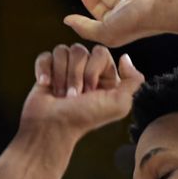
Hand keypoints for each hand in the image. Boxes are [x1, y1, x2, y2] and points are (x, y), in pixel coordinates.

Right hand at [20, 43, 143, 136]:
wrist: (51, 128)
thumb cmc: (84, 118)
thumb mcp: (119, 104)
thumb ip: (134, 80)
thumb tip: (125, 57)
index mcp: (104, 77)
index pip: (100, 53)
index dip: (92, 70)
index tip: (89, 92)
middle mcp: (85, 71)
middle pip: (79, 50)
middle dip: (74, 75)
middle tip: (72, 97)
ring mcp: (65, 70)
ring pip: (62, 51)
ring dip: (60, 75)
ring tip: (59, 95)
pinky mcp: (46, 71)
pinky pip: (45, 56)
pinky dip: (43, 70)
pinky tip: (46, 85)